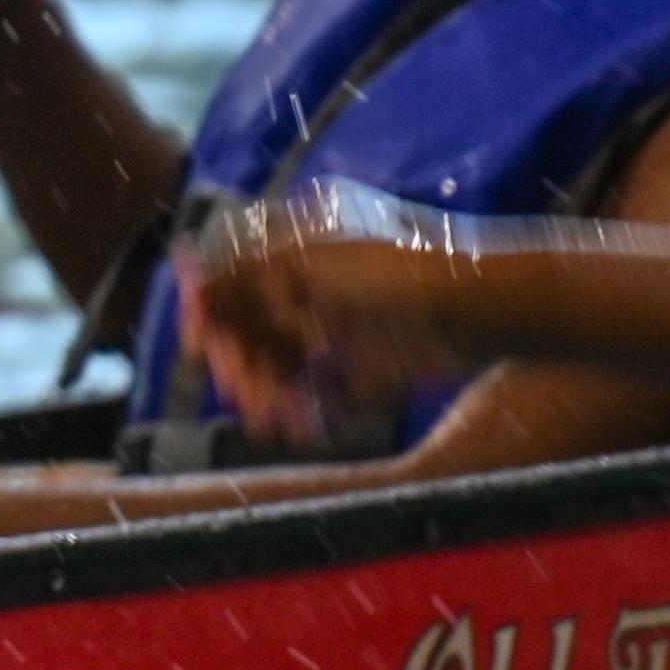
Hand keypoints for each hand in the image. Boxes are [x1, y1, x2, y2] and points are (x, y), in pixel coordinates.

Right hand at [180, 197, 470, 443]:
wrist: (483, 305)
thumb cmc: (391, 267)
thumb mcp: (303, 261)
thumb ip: (241, 273)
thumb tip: (186, 275)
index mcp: (303, 239)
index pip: (236, 271)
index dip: (209, 306)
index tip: (196, 347)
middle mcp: (321, 280)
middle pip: (259, 322)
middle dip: (241, 358)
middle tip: (235, 390)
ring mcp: (351, 323)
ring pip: (291, 361)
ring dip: (270, 390)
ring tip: (265, 421)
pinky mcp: (378, 365)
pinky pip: (330, 391)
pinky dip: (308, 410)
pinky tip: (296, 430)